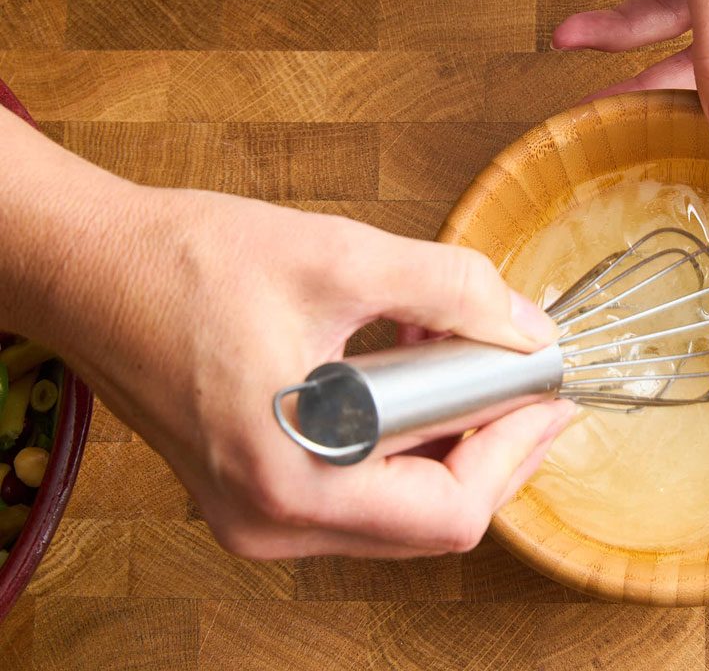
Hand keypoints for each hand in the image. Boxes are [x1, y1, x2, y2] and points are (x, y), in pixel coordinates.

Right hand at [0, 116, 574, 558]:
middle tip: (520, 375)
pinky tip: (409, 368)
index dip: (517, 450)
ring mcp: (260, 514)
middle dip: (489, 442)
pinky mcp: (255, 489)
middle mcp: (274, 521)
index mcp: (293, 481)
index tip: (549, 393)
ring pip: (399, 505)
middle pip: (431, 518)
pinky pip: (359, 487)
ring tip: (459, 354)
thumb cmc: (185, 264)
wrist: (88, 268)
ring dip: (446, 436)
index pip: (450, 512)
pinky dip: (401, 437)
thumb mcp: (340, 258)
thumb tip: (527, 326)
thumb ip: (453, 290)